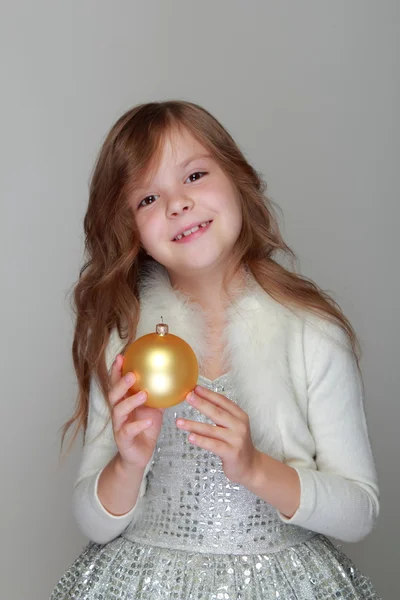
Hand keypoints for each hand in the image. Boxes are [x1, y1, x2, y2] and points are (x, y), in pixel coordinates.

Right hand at [108, 354, 163, 468]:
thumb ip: (159, 394)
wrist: (139, 455)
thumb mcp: (154, 409)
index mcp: (124, 401)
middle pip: (113, 394)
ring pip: (119, 411)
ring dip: (131, 401)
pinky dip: (139, 425)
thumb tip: (174, 378)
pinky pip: (129, 431)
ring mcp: (118, 425)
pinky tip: (149, 421)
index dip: (116, 370)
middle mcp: (118, 411)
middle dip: (121, 383)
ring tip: (144, 394)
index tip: (121, 356)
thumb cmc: (145, 428)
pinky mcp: (123, 439)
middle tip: (132, 374)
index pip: (117, 383)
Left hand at [176, 384, 259, 484]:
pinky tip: (190, 437)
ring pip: (211, 429)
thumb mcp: (234, 426)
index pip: (223, 401)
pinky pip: (213, 444)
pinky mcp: (231, 452)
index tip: (195, 388)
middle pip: (217, 412)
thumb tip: (201, 401)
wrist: (251, 466)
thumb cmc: (237, 444)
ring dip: (193, 425)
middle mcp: (239, 425)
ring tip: (179, 422)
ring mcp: (236, 439)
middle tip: (188, 396)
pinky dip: (201, 440)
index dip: (209, 394)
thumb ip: (222, 415)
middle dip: (201, 403)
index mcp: (240, 416)